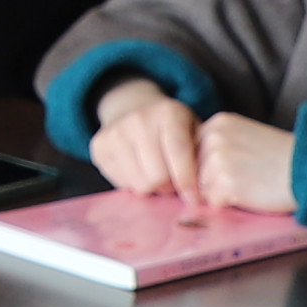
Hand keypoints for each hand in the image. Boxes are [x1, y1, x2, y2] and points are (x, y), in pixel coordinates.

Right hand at [87, 85, 203, 196]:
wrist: (132, 109)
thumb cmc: (171, 128)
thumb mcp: (193, 130)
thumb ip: (201, 155)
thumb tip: (207, 190)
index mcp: (169, 113)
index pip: (179, 155)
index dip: (188, 182)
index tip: (194, 198)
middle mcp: (139, 119)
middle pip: (158, 177)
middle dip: (169, 187)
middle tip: (173, 183)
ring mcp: (116, 132)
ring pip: (139, 184)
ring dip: (152, 189)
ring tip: (157, 177)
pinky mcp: (99, 146)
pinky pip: (121, 184)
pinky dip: (134, 184)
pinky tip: (139, 171)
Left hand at [195, 113, 301, 214]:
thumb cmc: (281, 157)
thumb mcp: (245, 136)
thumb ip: (218, 145)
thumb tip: (191, 169)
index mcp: (218, 123)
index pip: (190, 150)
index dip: (204, 166)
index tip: (227, 170)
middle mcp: (214, 137)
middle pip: (192, 170)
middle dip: (209, 181)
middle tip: (241, 179)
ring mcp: (218, 160)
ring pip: (201, 188)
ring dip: (220, 193)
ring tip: (247, 185)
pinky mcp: (225, 183)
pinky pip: (213, 202)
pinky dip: (229, 204)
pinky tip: (250, 194)